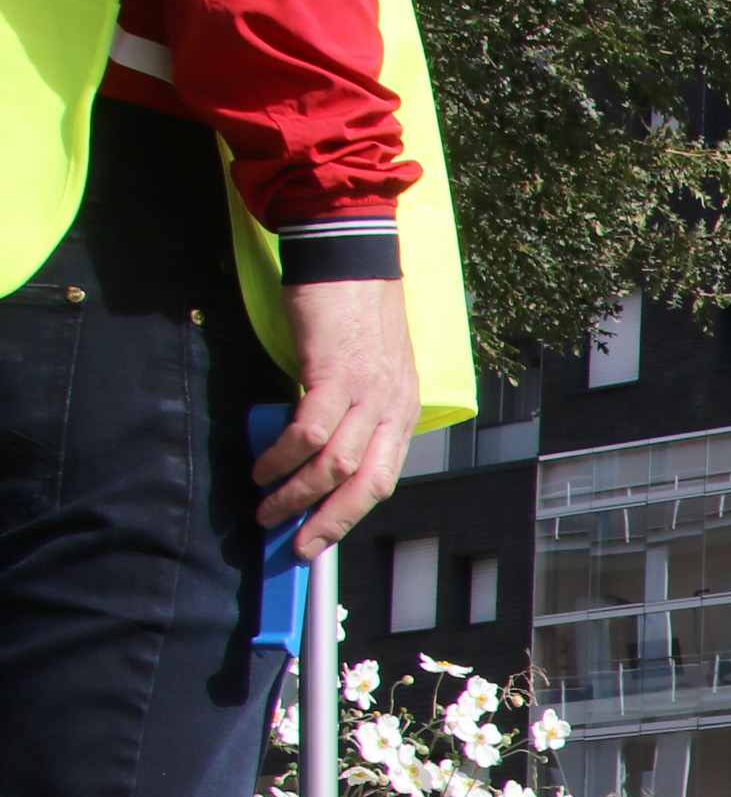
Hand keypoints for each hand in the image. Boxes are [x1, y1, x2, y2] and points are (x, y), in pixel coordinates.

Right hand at [254, 278, 421, 554]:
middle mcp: (393, 407)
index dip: (350, 515)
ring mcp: (368, 391)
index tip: (320, 540)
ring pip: (335, 466)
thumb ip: (352, 412)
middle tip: (294, 545)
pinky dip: (283, 457)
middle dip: (328, 523)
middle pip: (365, 486)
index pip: (383, 480)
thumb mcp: (366, 369)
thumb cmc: (351, 309)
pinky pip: (310, 432)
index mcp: (403, 410)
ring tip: (267, 507)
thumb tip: (316, 457)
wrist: (347, 251)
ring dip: (296, 495)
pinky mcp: (335, 372)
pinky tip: (262, 467)